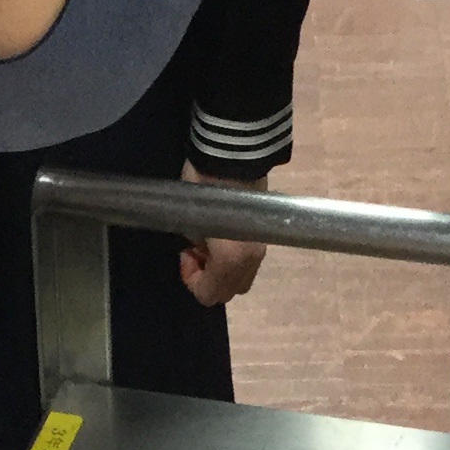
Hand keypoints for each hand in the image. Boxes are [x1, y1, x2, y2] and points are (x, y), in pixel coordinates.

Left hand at [177, 167, 269, 308]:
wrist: (232, 155)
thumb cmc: (202, 188)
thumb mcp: (189, 223)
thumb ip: (197, 249)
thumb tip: (201, 253)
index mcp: (231, 260)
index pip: (209, 294)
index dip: (191, 281)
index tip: (184, 254)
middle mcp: (252, 260)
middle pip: (230, 291)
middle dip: (210, 279)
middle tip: (196, 252)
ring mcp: (262, 248)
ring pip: (242, 277)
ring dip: (223, 270)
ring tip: (210, 243)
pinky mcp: (265, 234)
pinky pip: (249, 261)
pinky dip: (235, 258)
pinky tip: (224, 237)